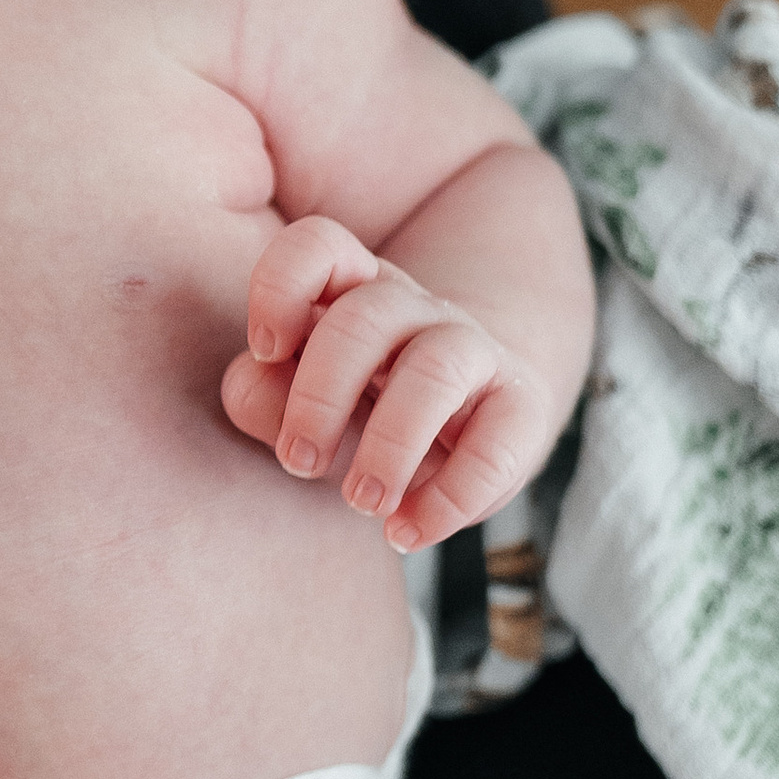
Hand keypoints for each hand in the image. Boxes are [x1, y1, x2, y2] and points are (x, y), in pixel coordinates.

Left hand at [220, 216, 554, 554]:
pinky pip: (498, 443)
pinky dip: (450, 497)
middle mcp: (412, 309)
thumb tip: (256, 384)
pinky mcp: (521, 407)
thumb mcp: (301, 403)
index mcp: (350, 290)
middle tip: (299, 463)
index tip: (266, 349)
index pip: (318, 246)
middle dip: (320, 397)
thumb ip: (261, 394)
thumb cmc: (358, 412)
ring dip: (389, 444)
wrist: (463, 428)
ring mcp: (471, 351)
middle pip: (363, 319)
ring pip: (434, 369)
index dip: (282, 286)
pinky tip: (408, 531)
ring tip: (361, 503)